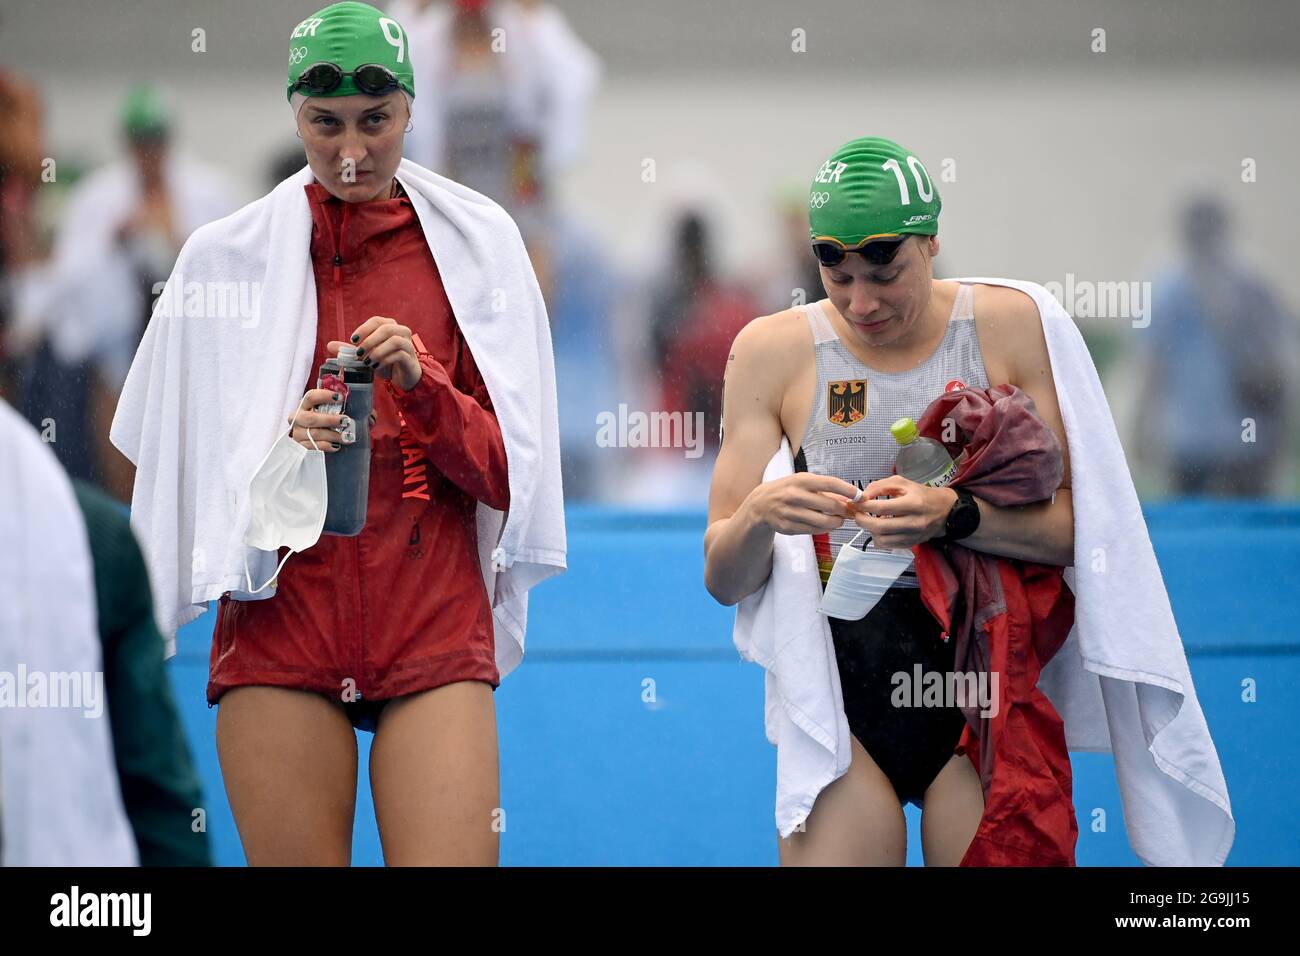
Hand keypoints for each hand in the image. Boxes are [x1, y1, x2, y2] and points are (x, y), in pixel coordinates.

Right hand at [286, 387, 349, 452]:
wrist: (305, 435)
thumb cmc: (318, 420)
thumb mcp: (321, 410)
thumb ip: (331, 407)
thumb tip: (347, 405)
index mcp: (303, 405)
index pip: (311, 397)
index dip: (325, 396)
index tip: (340, 398)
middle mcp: (298, 418)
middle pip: (311, 418)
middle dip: (330, 420)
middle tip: (345, 421)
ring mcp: (298, 433)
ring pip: (315, 434)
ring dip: (333, 435)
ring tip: (346, 436)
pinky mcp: (301, 446)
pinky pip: (315, 446)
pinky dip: (327, 446)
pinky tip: (336, 445)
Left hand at [334, 315, 420, 391]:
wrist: (404, 377)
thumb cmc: (386, 362)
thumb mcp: (366, 355)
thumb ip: (350, 350)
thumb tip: (329, 345)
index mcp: (390, 326)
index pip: (377, 320)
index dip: (364, 329)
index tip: (353, 340)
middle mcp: (401, 331)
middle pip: (386, 329)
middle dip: (369, 341)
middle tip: (359, 354)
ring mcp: (408, 344)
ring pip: (394, 340)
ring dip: (377, 351)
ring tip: (367, 362)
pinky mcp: (411, 357)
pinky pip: (399, 354)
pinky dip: (385, 360)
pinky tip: (376, 367)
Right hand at [749, 472, 864, 535]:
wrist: (761, 504)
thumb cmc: (787, 490)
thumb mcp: (803, 482)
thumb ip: (826, 489)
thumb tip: (851, 498)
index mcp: (800, 480)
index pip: (830, 483)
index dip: (848, 490)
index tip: (860, 495)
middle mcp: (795, 496)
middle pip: (831, 506)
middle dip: (845, 510)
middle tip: (850, 512)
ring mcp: (791, 513)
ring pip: (825, 521)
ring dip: (837, 522)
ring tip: (839, 519)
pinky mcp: (788, 527)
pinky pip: (815, 530)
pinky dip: (825, 529)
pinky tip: (826, 524)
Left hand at [851, 476, 956, 548]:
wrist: (945, 510)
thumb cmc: (921, 494)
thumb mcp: (902, 482)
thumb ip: (880, 486)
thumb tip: (862, 497)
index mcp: (913, 504)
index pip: (881, 508)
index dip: (863, 506)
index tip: (855, 503)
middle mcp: (913, 522)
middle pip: (879, 527)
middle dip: (862, 520)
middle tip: (857, 514)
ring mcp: (913, 536)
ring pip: (882, 540)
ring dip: (869, 531)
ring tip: (869, 521)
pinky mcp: (911, 544)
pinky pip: (888, 546)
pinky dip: (878, 538)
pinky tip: (879, 529)